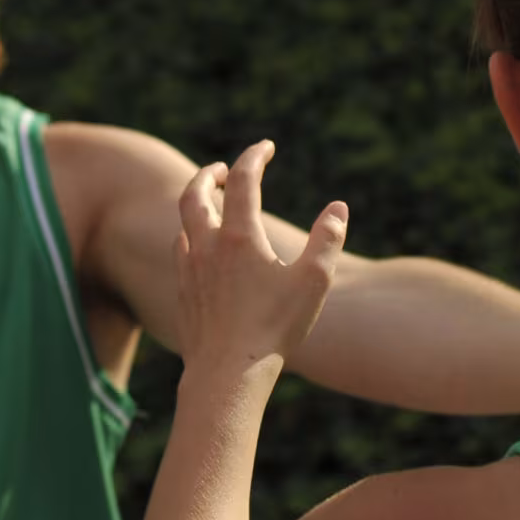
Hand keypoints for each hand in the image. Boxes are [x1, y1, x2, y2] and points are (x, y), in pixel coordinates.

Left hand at [176, 142, 347, 380]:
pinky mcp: (183, 292)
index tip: (266, 146)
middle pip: (196, 192)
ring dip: (198, 203)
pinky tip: (200, 246)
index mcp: (240, 236)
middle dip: (211, 173)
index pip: (245, 178)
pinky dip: (190, 236)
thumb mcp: (314, 282)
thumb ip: (328, 240)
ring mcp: (191, 269)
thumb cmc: (275, 329)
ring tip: (213, 203)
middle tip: (225, 168)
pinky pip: (180, 252)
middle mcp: (208, 245)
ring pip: (184, 222)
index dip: (255, 155)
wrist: (228, 373)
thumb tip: (339, 208)